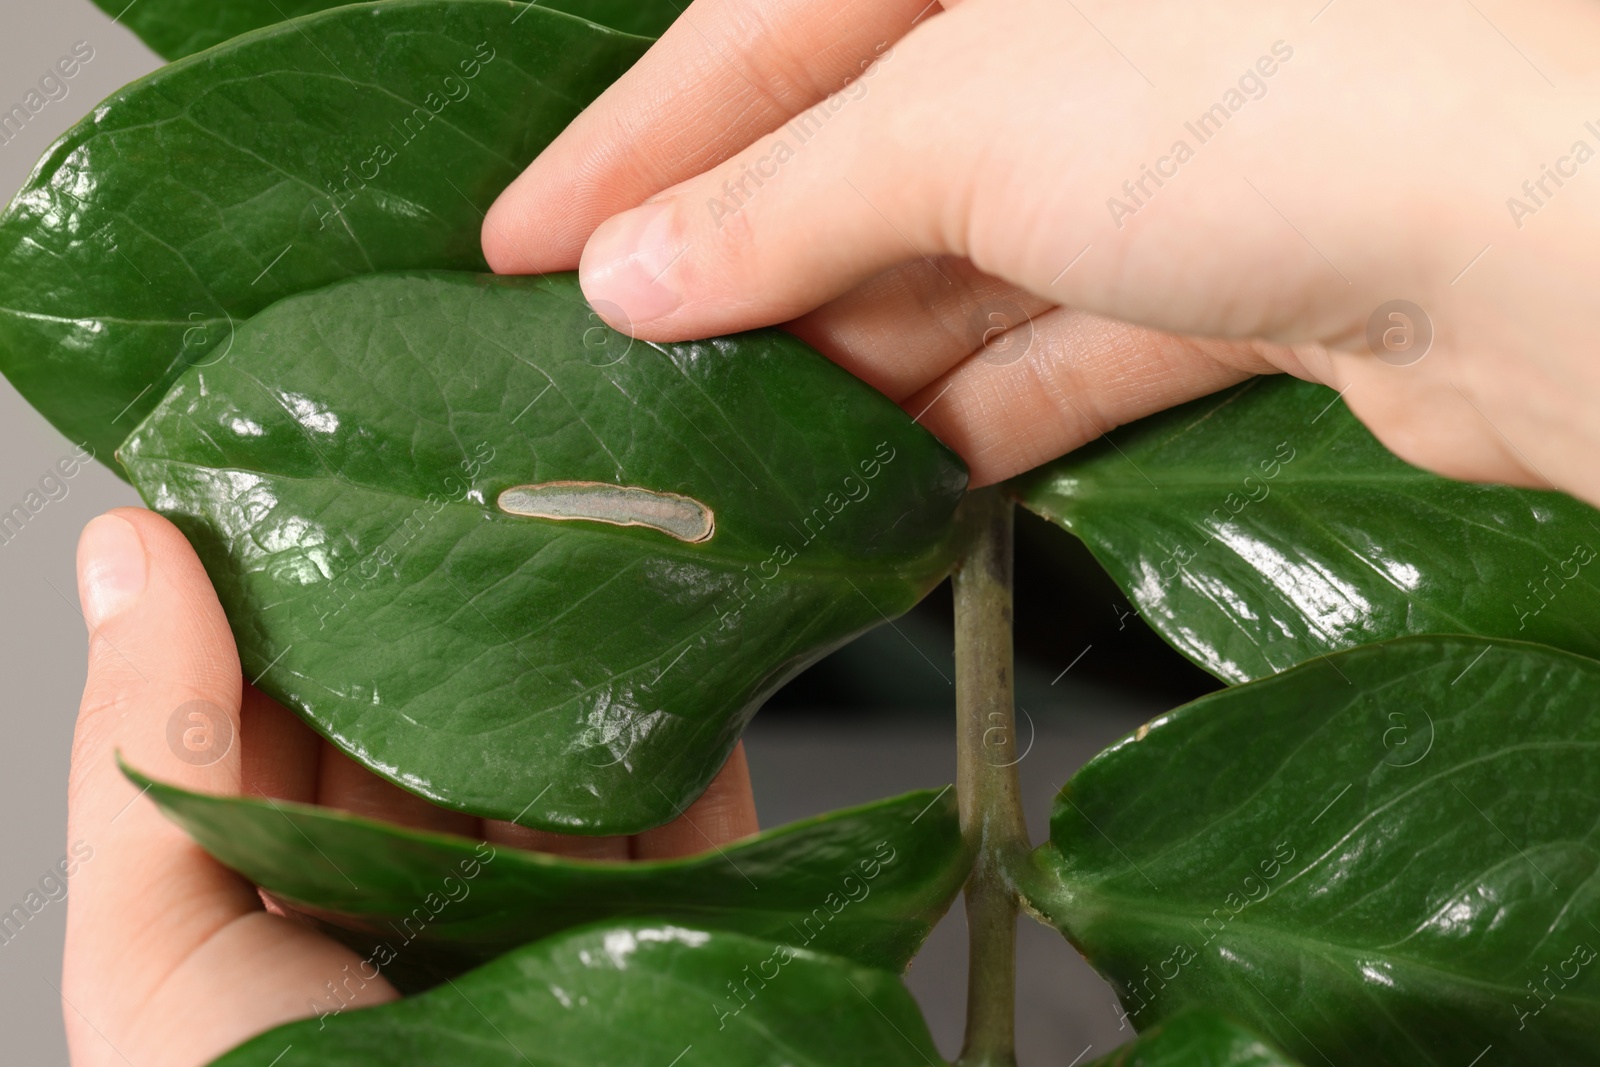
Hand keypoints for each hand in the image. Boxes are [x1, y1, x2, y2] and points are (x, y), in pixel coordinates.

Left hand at [62, 508, 757, 1066]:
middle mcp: (426, 904)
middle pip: (436, 716)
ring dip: (576, 635)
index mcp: (285, 910)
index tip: (308, 455)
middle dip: (443, 595)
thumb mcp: (157, 971)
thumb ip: (146, 757)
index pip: (279, 715)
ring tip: (576, 489)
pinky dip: (694, 705)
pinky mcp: (695, 928)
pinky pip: (697, 796)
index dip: (281, 587)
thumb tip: (127, 545)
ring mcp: (569, 915)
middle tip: (457, 443)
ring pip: (571, 742)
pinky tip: (682, 603)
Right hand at [484, 0, 1599, 503]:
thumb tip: (633, 274)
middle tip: (613, 363)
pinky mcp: (1250, 280)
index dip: (631, 143)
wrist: (1557, 242)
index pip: (766, 27)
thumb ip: (785, 201)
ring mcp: (1181, 152)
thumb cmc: (1269, 89)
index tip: (521, 238)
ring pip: (966, 265)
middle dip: (739, 265)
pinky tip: (893, 474)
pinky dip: (977, 413)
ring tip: (733, 437)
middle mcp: (1095, 25)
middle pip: (866, 152)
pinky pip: (1070, 347)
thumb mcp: (963, 121)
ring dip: (853, 358)